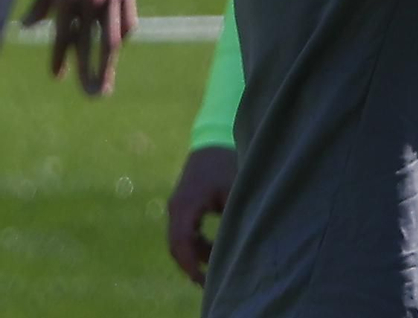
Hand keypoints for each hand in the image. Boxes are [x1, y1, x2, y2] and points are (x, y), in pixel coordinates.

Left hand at [22, 0, 136, 93]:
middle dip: (89, 72)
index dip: (58, 59)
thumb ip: (40, 1)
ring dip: (109, 63)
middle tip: (91, 95)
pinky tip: (119, 44)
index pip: (62, 37)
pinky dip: (123, 34)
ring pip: (112, 38)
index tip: (57, 76)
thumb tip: (29, 26)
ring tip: (107, 82)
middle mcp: (90, 0)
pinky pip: (127, 19)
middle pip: (91, 45)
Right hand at [166, 145, 237, 285]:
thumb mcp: (234, 189)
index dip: (191, 263)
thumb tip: (238, 243)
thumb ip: (233, 216)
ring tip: (216, 268)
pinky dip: (196, 243)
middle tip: (209, 281)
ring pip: (180, 239)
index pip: (182, 242)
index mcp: (186, 205)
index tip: (203, 280)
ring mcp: (178, 206)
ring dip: (195, 254)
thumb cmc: (227, 163)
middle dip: (192, 264)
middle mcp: (176, 208)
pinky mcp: (184, 204)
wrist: (215, 138)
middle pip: (177, 245)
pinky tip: (213, 251)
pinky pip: (185, 231)